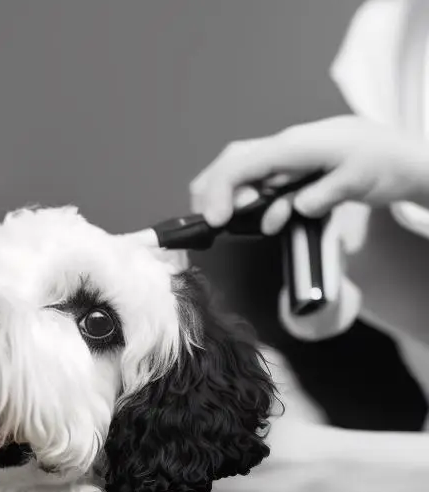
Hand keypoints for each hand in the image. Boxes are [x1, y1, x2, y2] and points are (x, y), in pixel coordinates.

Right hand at [190, 116, 428, 233]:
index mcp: (297, 144)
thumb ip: (322, 195)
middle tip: (214, 221)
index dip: (221, 191)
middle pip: (232, 161)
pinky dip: (256, 202)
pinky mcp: (291, 167)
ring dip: (235, 199)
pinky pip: (260, 180)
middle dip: (214, 191)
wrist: (403, 155)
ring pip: (242, 171)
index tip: (215, 220)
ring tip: (247, 220)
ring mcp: (287, 155)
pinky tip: (274, 215)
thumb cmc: (384, 162)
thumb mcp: (358, 180)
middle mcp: (286, 145)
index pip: (243, 163)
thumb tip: (292, 208)